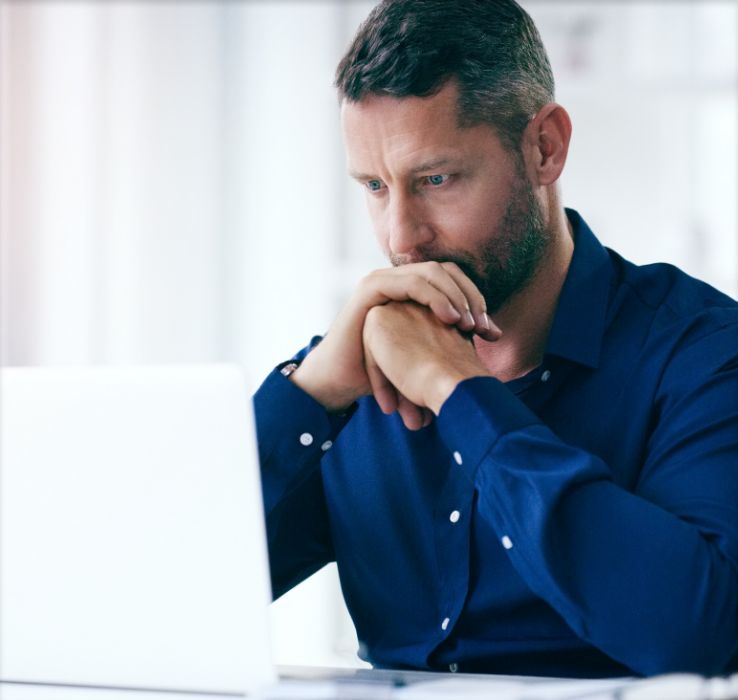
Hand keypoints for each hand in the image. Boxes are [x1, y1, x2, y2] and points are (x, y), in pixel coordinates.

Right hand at [290, 262, 500, 410]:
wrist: (342, 381)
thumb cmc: (384, 371)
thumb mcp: (426, 351)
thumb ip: (455, 336)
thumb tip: (495, 334)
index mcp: (412, 290)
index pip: (454, 280)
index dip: (476, 301)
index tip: (491, 334)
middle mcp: (399, 279)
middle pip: (447, 272)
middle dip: (471, 298)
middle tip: (485, 329)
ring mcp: (384, 280)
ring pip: (432, 272)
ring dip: (456, 296)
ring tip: (469, 325)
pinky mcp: (372, 288)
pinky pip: (411, 283)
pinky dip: (435, 297)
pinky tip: (451, 319)